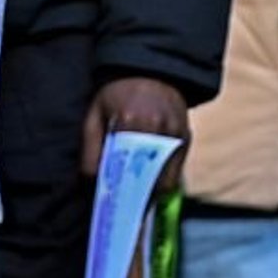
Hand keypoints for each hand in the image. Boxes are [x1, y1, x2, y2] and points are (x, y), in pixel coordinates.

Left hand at [81, 77, 190, 194]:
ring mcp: (176, 133)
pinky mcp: (186, 136)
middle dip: (138, 196)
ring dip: (153, 191)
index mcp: (131, 121)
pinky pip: (177, 169)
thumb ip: (90, 149)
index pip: (125, 169)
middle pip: (149, 179)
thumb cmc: (116, 95)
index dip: (120, 191)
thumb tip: (93, 181)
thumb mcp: (94, 115)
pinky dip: (166, 179)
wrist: (148, 70)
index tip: (114, 205)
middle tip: (127, 207)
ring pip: (167, 179)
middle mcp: (158, 128)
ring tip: (139, 197)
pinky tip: (152, 182)